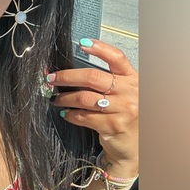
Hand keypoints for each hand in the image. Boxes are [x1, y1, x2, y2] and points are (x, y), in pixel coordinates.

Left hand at [47, 38, 137, 173]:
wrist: (137, 146)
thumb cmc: (125, 114)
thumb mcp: (124, 93)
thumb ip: (105, 81)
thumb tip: (69, 73)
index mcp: (133, 79)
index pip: (117, 58)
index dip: (99, 48)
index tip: (82, 43)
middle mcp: (130, 92)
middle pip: (93, 77)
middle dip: (67, 76)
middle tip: (52, 78)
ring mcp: (124, 110)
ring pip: (84, 98)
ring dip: (64, 97)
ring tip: (55, 98)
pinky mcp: (114, 126)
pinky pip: (84, 116)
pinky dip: (71, 114)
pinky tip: (65, 113)